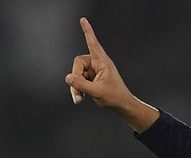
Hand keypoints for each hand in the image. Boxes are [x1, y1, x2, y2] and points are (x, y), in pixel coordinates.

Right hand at [65, 17, 158, 131]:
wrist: (122, 105)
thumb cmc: (115, 97)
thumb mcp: (97, 92)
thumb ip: (81, 85)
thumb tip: (68, 77)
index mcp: (102, 62)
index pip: (93, 44)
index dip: (87, 32)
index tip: (83, 20)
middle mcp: (98, 64)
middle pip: (78, 63)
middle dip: (75, 78)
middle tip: (77, 93)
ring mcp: (95, 71)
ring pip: (77, 73)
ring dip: (76, 86)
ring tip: (79, 99)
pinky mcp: (92, 78)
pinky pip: (80, 80)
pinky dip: (78, 89)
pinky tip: (80, 98)